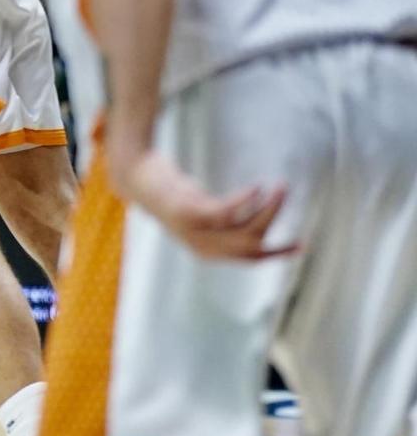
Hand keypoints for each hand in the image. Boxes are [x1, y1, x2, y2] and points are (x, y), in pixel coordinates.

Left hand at [109, 141, 296, 261]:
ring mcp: (195, 231)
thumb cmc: (169, 191)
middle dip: (277, 226)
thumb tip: (248, 209)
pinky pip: (227, 211)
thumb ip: (220, 216)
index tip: (302, 245)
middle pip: (252, 246)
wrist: (134, 176)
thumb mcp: (198, 208)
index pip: (249, 259)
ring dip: (269, 208)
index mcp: (206, 251)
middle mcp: (202, 246)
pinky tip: (258, 186)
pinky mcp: (189, 212)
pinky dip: (247, 199)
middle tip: (288, 199)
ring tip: (281, 186)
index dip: (276, 254)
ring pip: (245, 228)